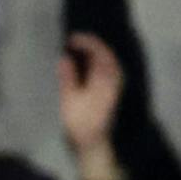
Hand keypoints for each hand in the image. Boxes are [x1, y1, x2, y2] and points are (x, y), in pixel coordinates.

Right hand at [57, 32, 123, 150]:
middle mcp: (114, 80)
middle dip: (92, 44)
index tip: (71, 38)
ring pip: (109, 61)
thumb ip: (68, 77)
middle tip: (73, 40)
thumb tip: (65, 58)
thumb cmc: (79, 122)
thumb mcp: (69, 99)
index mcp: (105, 80)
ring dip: (95, 51)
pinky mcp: (112, 91)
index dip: (88, 42)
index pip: (102, 53)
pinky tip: (86, 61)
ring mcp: (115, 85)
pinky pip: (108, 69)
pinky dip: (98, 61)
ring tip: (77, 47)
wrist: (93, 141)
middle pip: (107, 55)